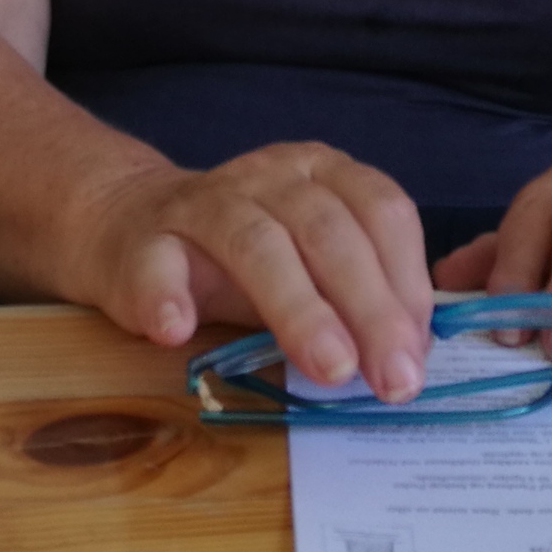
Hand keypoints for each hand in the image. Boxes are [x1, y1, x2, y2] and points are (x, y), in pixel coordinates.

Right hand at [84, 142, 433, 401]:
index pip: (381, 210)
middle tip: (394, 379)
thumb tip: (409, 359)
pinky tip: (177, 331)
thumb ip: (358, 298)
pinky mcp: (142, 241)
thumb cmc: (243, 256)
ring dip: (299, 309)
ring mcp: (203, 203)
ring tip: (330, 368)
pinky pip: (155, 264)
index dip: (407, 281)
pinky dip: (167, 296)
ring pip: (256, 244)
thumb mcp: (310, 264)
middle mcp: (269, 176)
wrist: (132, 227)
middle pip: (327, 231)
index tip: (419, 351)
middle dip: (370, 308)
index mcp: (323, 173)